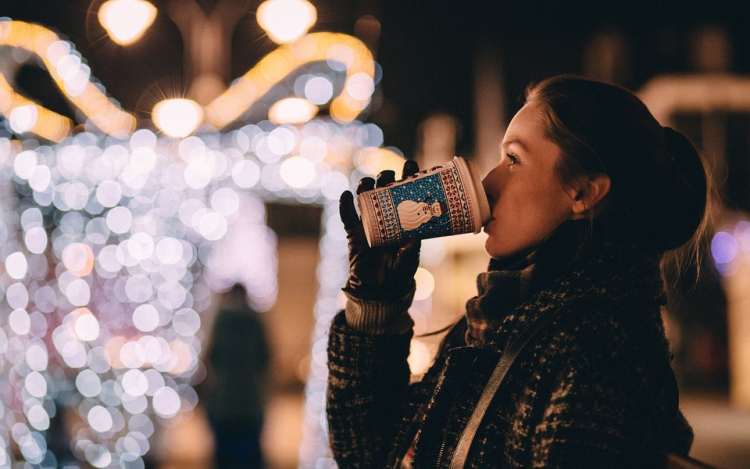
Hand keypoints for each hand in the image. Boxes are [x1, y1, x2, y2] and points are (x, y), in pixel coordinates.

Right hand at [339, 160, 420, 300]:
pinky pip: (347, 217)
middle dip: (385, 178)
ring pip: (365, 198)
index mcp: (403, 219)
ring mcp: (368, 223)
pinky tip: (346, 196)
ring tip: (368, 183)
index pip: (406, 194)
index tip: (411, 165)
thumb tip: (414, 239)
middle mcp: (385, 217)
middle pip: (384, 190)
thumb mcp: (407, 263)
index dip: (408, 177)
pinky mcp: (353, 233)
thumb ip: (410, 252)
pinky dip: (345, 206)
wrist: (378, 289)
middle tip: (389, 176)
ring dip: (365, 186)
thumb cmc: (398, 273)